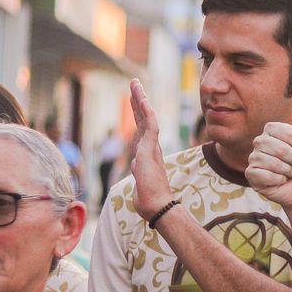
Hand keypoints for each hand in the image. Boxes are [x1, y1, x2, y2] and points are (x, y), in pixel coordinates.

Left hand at [127, 79, 174, 221]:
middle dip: (138, 101)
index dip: (139, 114)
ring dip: (140, 100)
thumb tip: (136, 168)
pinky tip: (143, 100)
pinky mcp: (151, 150)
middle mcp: (151, 147)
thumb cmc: (149, 200)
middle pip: (144, 119)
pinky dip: (147, 113)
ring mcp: (151, 148)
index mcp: (148, 154)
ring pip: (146, 118)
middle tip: (135, 84)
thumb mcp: (139, 184)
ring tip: (135, 84)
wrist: (157, 206)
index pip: (142, 129)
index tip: (136, 100)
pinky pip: (150, 126)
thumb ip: (138, 173)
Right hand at [247, 84, 291, 211]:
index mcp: (272, 132)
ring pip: (267, 160)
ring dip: (287, 170)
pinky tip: (281, 182)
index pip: (277, 129)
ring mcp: (254, 160)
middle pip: (272, 145)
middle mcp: (260, 144)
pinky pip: (260, 173)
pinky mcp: (251, 176)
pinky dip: (277, 179)